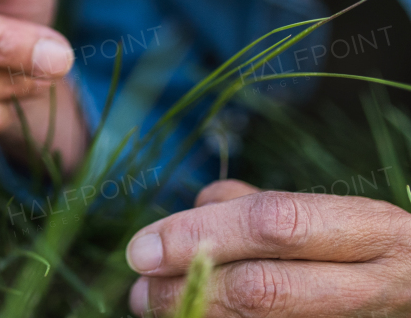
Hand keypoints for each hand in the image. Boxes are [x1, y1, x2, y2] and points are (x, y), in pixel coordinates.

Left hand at [127, 180, 410, 315]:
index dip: (197, 236)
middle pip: (264, 290)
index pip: (272, 225)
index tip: (141, 249)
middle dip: (188, 289)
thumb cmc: (354, 247)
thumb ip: (249, 207)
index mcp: (369, 229)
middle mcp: (375, 285)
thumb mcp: (319, 212)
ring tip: (154, 307)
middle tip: (138, 290)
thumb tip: (173, 227)